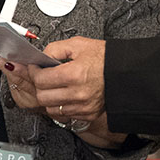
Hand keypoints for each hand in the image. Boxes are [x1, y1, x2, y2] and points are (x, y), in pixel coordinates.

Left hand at [0, 50, 125, 147]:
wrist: (127, 72)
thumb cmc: (106, 58)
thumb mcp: (79, 44)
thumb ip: (56, 48)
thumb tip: (41, 56)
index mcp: (75, 74)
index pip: (41, 79)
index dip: (33, 72)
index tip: (34, 68)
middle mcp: (79, 93)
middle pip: (42, 97)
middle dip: (38, 86)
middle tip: (41, 77)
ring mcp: (84, 106)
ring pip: (51, 109)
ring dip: (48, 98)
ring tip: (53, 87)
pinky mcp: (88, 114)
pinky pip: (64, 115)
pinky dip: (60, 106)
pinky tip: (64, 95)